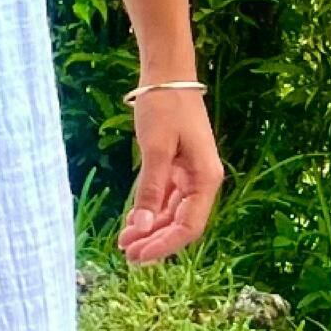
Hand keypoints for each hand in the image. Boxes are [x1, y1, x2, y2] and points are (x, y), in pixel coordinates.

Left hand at [117, 86, 220, 263]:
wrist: (167, 75)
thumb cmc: (165, 107)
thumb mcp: (155, 148)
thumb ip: (149, 189)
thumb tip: (141, 228)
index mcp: (206, 179)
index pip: (189, 226)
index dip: (164, 245)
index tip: (139, 256)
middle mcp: (202, 181)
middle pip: (180, 223)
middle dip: (154, 241)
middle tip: (126, 255)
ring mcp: (190, 175)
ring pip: (171, 213)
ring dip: (149, 229)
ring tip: (124, 242)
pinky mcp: (177, 168)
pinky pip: (165, 199)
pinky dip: (149, 211)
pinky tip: (131, 223)